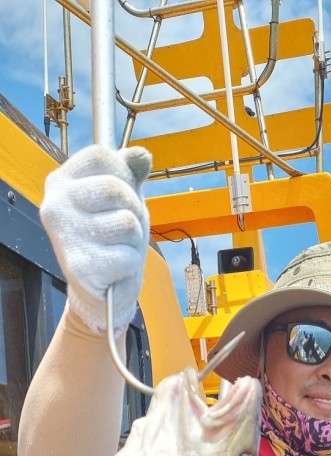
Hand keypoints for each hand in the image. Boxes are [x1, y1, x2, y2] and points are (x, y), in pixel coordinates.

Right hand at [40, 144, 151, 334]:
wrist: (100, 292)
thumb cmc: (109, 241)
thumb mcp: (120, 200)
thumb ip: (129, 174)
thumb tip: (141, 156)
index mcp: (60, 183)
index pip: (101, 156)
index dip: (123, 173)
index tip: (120, 194)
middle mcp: (56, 206)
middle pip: (115, 188)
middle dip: (133, 209)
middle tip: (123, 229)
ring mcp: (66, 236)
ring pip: (126, 222)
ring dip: (133, 239)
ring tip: (118, 248)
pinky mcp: (80, 266)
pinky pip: (127, 255)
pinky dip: (130, 264)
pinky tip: (115, 268)